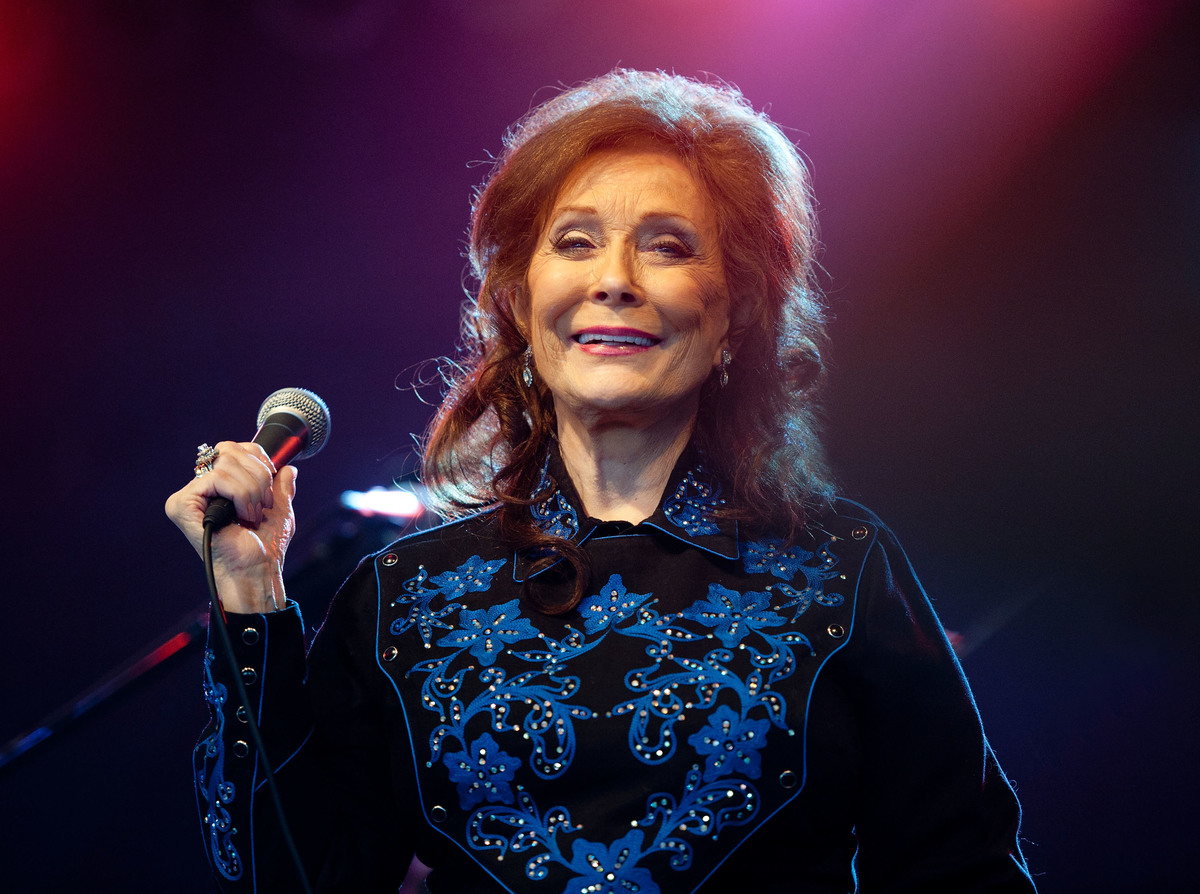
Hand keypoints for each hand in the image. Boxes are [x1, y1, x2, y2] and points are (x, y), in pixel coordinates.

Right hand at [165, 440, 296, 612]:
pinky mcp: (181, 504)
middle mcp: (198, 488)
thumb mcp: (279, 510)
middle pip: (231, 450)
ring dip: (251, 491)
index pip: (234, 448)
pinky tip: (241, 516)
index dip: (259, 460)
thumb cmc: (264, 547)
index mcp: (217, 486)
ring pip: (227, 464)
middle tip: (262, 505)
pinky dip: (239, 495)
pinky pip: (217, 478)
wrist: (256, 570)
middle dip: (258, 476)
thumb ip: (281, 487)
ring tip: (251, 515)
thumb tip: (288, 468)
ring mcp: (188, 496)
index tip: (270, 486)